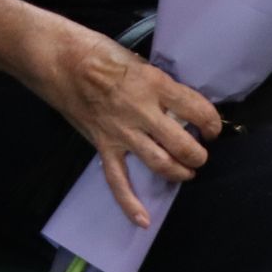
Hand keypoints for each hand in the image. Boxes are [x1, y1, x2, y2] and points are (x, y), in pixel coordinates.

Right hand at [35, 25, 220, 227]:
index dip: (211, 122)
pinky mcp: (103, 145)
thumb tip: (174, 100)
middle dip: (198, 154)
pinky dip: (130, 203)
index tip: (213, 128)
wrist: (59, 60)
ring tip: (187, 173)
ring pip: (160, 163)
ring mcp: (122, 132)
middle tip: (200, 154)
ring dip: (179, 172)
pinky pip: (117, 180)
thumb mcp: (137, 60)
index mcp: (155, 84)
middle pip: (182, 143)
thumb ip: (156, 84)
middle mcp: (143, 112)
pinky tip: (143, 219)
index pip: (196, 109)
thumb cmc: (97, 51)